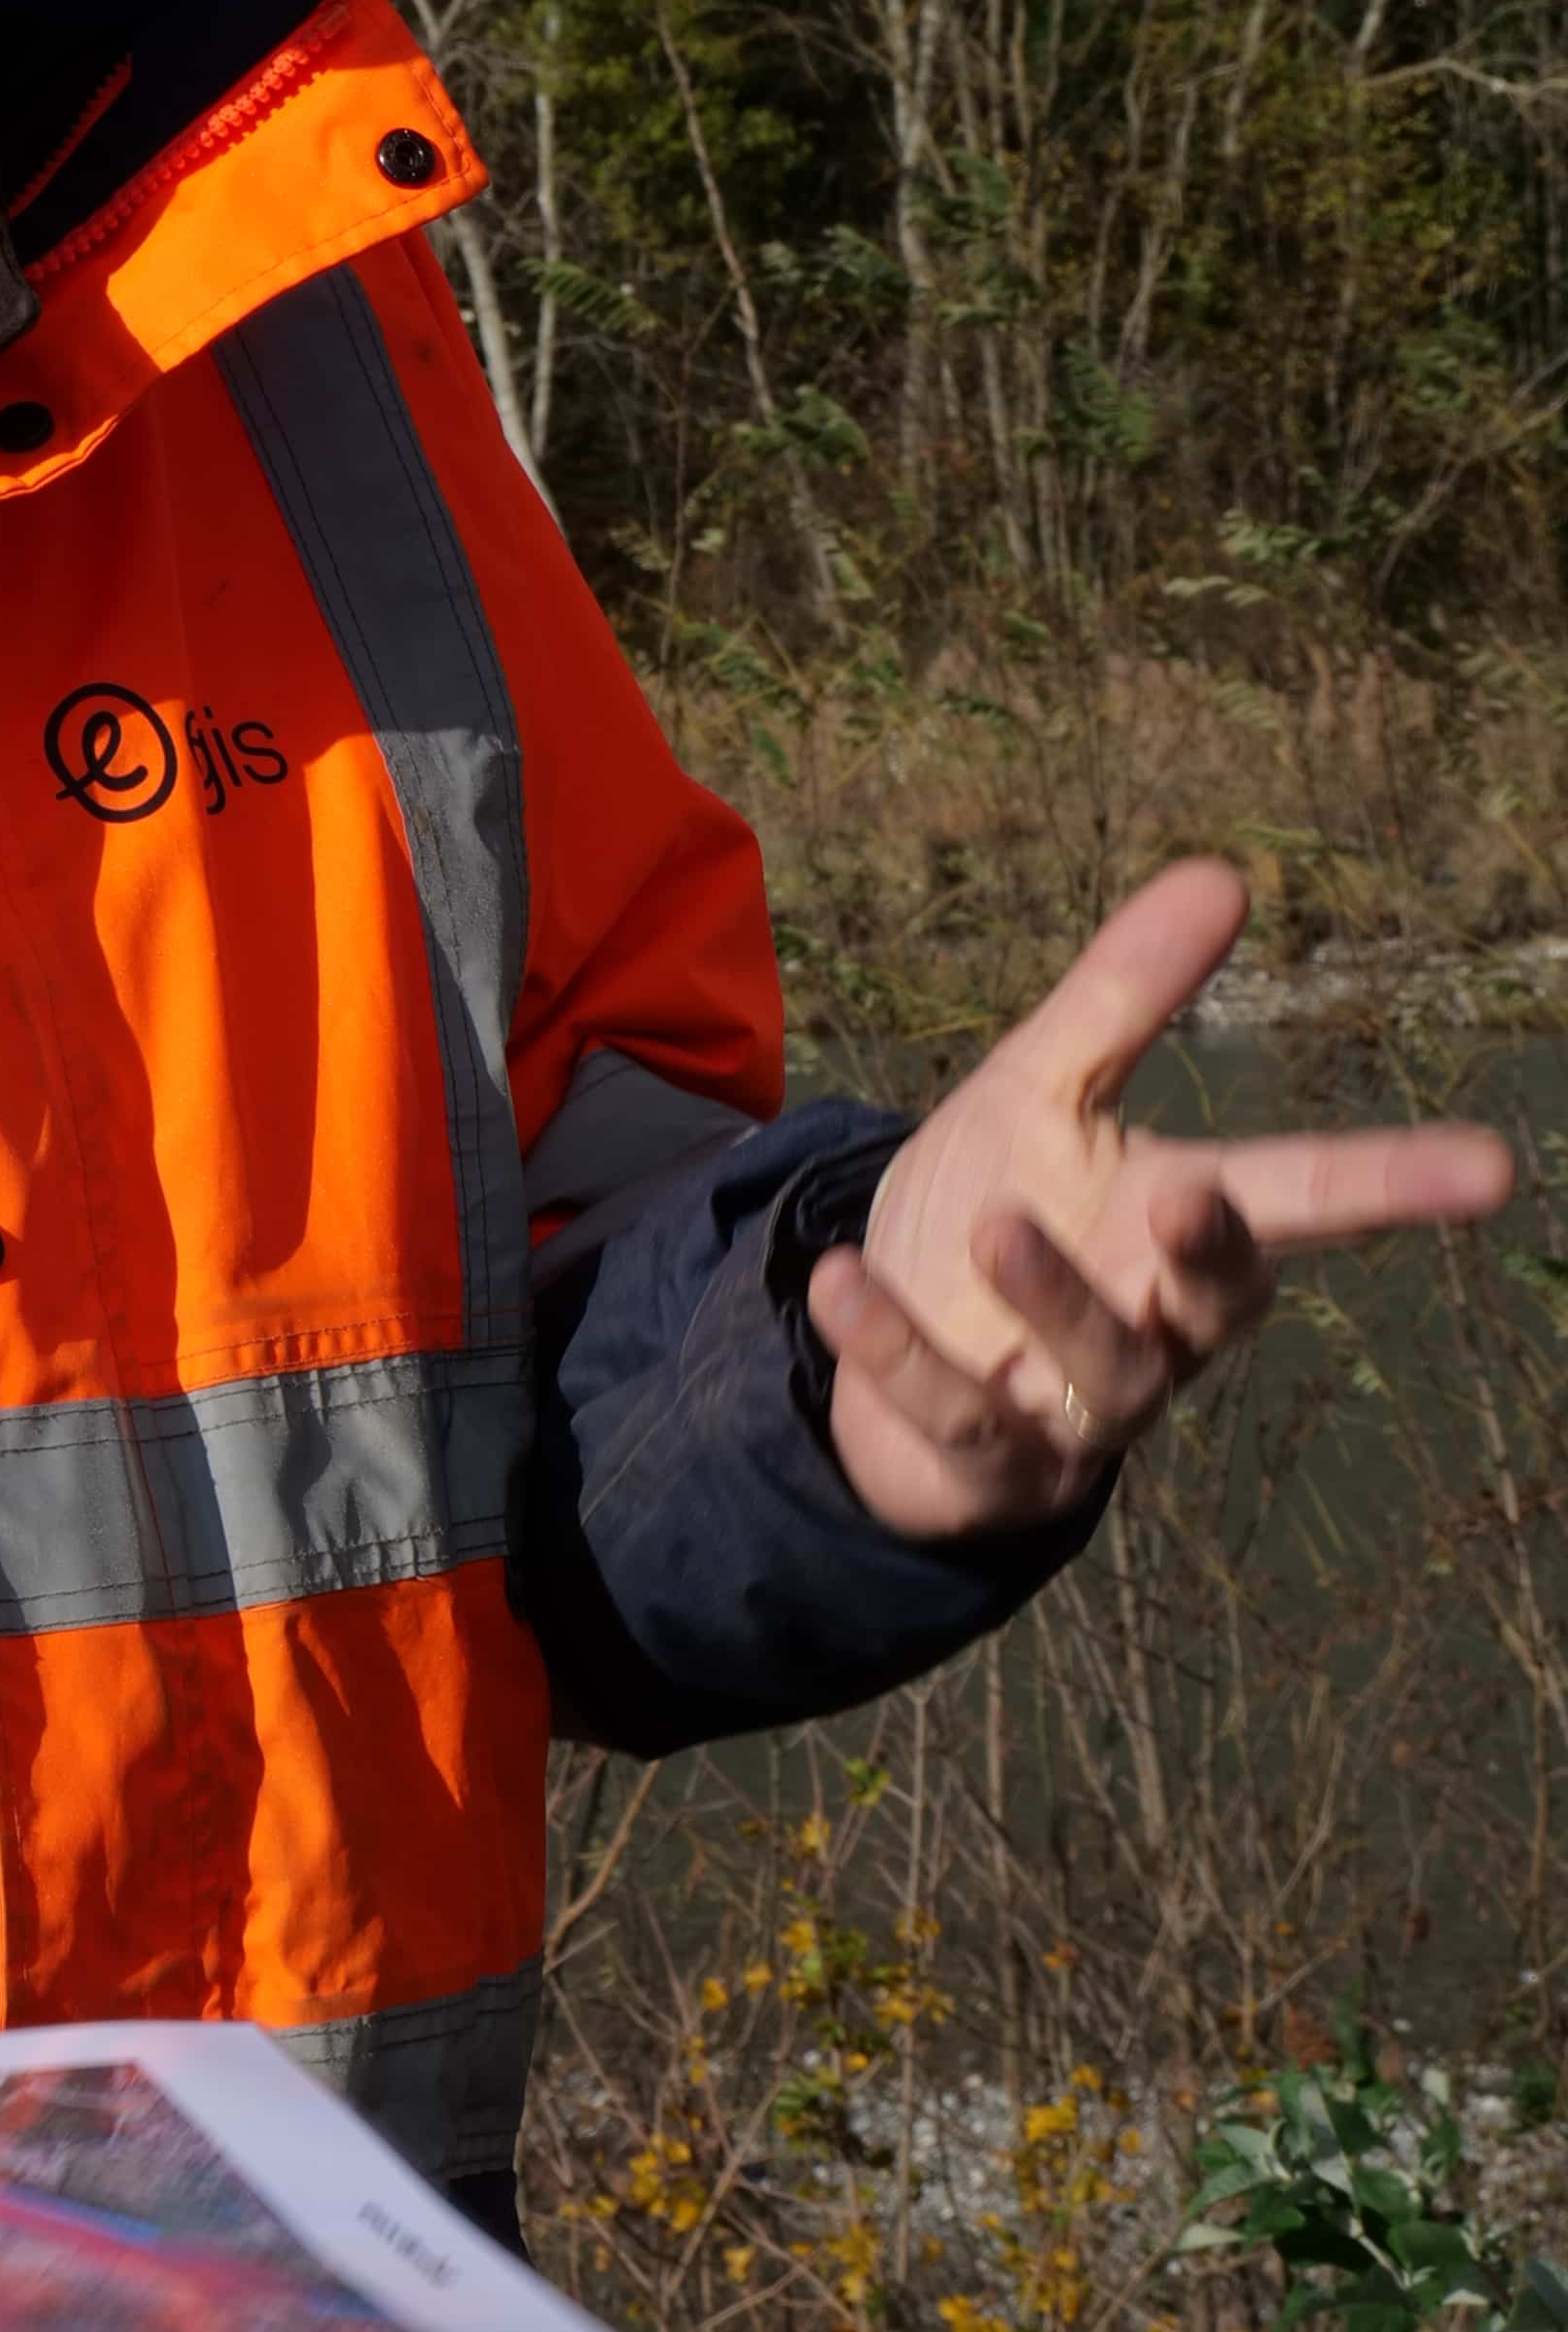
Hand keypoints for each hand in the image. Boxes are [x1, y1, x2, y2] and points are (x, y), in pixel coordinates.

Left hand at [812, 853, 1510, 1544]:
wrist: (890, 1344)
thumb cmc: (997, 1207)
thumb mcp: (1041, 1093)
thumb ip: (1122, 999)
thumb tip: (1225, 873)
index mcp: (1182, 1226)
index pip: (1307, 1198)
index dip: (1399, 1182)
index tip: (1493, 1162)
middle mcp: (1153, 1327)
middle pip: (1216, 1306)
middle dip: (1214, 1260)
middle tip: (1197, 1198)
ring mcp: (1071, 1405)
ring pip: (1095, 1373)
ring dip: (1052, 1304)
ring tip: (999, 1232)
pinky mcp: (980, 1459)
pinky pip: (949, 1411)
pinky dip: (894, 1350)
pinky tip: (839, 1280)